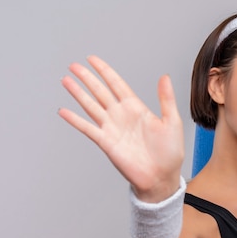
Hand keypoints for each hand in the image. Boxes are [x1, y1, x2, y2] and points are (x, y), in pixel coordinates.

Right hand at [58, 56, 184, 201]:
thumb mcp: (172, 122)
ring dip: (78, 93)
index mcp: (136, 108)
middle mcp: (121, 115)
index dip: (104, 71)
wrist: (161, 178)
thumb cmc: (169, 153)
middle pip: (100, 91)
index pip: (116, 84)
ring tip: (65, 80)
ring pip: (91, 106)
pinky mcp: (106, 143)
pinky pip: (87, 128)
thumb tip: (165, 76)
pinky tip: (64, 111)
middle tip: (73, 66)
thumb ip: (166, 99)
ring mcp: (112, 128)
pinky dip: (75, 120)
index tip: (92, 59)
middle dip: (86, 78)